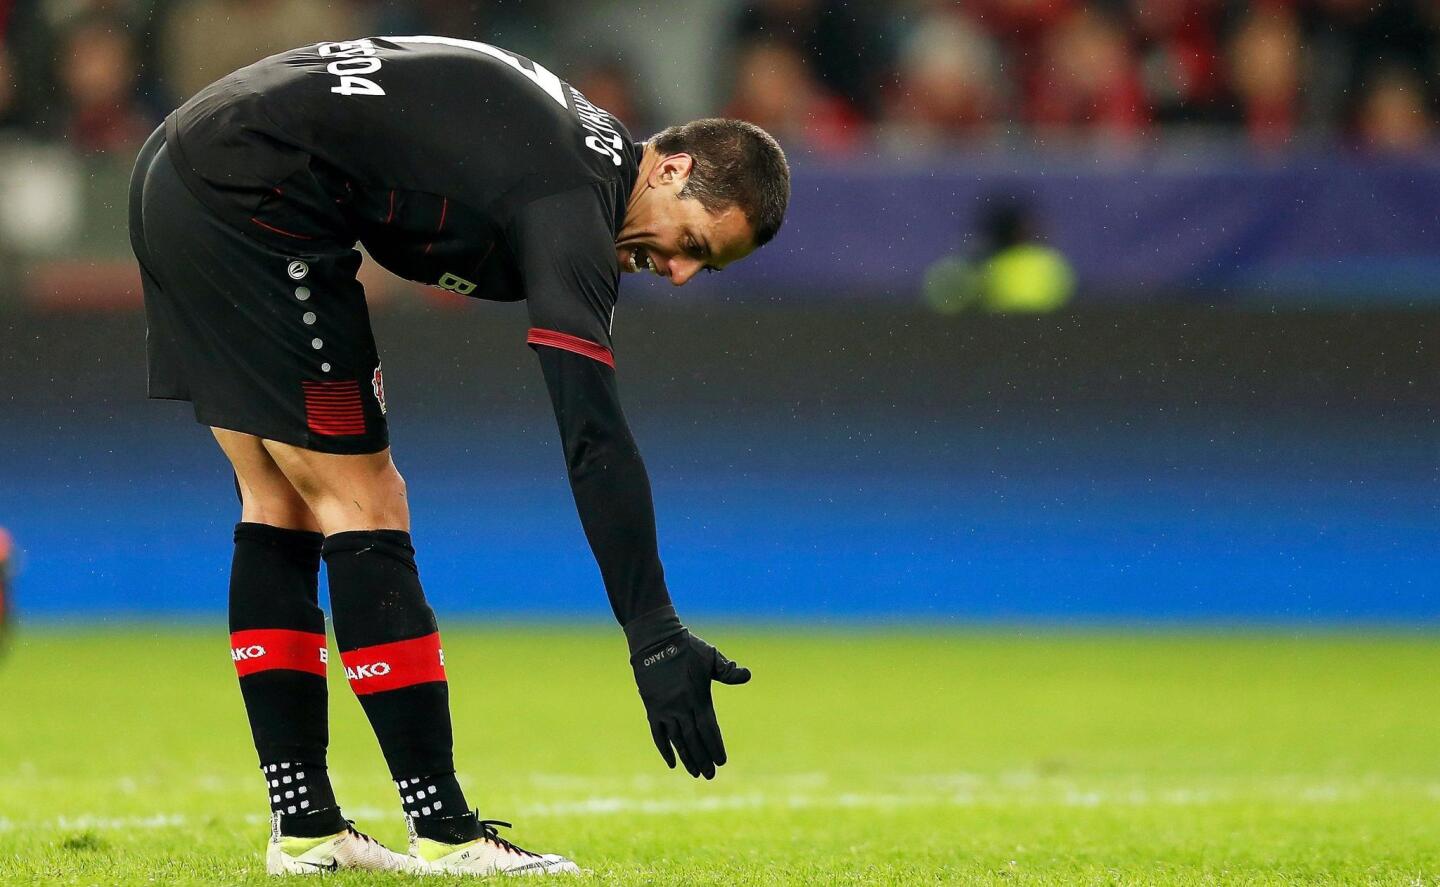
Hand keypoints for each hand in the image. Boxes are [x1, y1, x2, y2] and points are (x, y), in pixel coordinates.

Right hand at [630, 630, 750, 778]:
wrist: (655, 641)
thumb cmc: (687, 648)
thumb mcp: (711, 656)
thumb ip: (728, 671)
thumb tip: (747, 675)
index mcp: (698, 697)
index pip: (709, 729)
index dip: (715, 746)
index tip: (722, 761)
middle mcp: (681, 708)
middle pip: (694, 740)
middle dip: (703, 759)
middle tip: (710, 775)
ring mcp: (665, 710)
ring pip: (677, 741)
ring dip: (687, 759)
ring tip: (696, 774)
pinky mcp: (652, 709)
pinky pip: (658, 735)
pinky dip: (665, 750)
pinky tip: (672, 764)